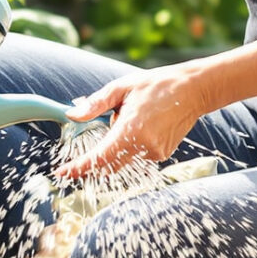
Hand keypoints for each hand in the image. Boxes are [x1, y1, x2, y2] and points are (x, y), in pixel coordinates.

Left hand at [55, 65, 211, 180]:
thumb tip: (72, 115)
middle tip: (93, 140)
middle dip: (97, 155)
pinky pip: (137, 155)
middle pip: (109, 163)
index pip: (99, 158)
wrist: (194, 90)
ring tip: (134, 116)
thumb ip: (95, 104)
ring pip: (123, 158)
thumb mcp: (121, 87)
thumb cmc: (157, 85)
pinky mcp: (162, 155)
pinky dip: (132, 144)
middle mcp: (144, 146)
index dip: (79, 168)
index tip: (63, 173)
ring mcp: (155, 153)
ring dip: (118, 144)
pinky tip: (144, 124)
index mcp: (131, 129)